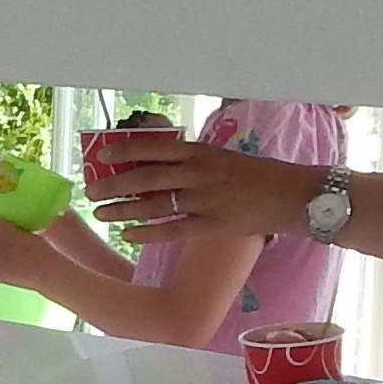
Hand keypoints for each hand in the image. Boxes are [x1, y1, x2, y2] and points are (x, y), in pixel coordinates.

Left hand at [82, 130, 314, 243]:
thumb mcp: (222, 158)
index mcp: (200, 152)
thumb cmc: (256, 175)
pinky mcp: (211, 225)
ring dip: (123, 209)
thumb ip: (191, 161)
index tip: (101, 155)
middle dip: (114, 184)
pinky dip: (147, 232)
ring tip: (101, 213)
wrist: (291, 195)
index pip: (154, 149)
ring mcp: (204, 200)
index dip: (125, 151)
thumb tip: (155, 165)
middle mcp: (198, 173)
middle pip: (146, 178)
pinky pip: (171, 229)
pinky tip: (128, 234)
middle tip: (91, 190)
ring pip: (153, 205)